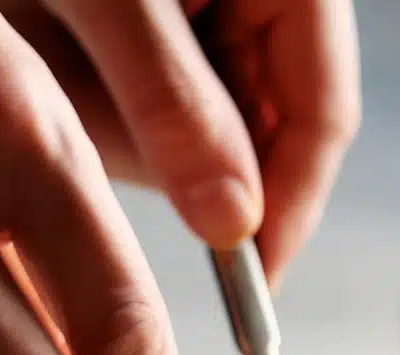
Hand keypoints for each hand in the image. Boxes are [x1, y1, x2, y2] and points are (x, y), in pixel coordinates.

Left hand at [3, 0, 360, 284]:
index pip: (322, 112)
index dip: (292, 208)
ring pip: (217, 129)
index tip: (253, 281)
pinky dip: (122, 123)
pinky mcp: (162, 37)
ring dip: (156, 147)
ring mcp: (213, 19)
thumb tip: (235, 223)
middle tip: (150, 217)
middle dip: (213, 180)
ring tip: (81, 94)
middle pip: (274, 128)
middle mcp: (257, 2)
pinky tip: (77, 85)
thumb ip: (170, 100)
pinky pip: (165, 110)